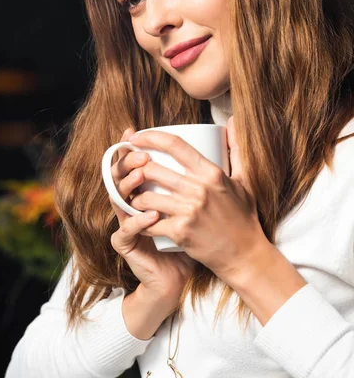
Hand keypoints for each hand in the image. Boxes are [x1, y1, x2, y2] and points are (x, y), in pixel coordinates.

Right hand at [109, 128, 195, 307]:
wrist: (180, 276)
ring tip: (142, 175)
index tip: (135, 132)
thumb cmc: (193, 237)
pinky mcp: (126, 243)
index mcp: (144, 191)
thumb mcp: (202, 202)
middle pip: (119, 176)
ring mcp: (126, 223)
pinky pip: (127, 229)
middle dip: (128, 162)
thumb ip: (209, 172)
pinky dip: (138, 221)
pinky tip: (152, 215)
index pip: (132, 164)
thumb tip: (229, 128)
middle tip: (142, 154)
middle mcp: (131, 204)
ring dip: (129, 185)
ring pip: (117, 198)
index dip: (130, 147)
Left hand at [127, 117, 270, 283]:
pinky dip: (140, 222)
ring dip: (134, 197)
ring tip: (134, 198)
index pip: (174, 144)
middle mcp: (199, 189)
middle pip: (152, 169)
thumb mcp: (245, 180)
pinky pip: (148, 222)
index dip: (150, 137)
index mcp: (212, 173)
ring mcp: (189, 211)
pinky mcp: (181, 232)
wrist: (245, 255)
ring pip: (145, 196)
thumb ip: (236, 149)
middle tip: (131, 173)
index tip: (136, 137)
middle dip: (136, 170)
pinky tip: (139, 221)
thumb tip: (232, 121)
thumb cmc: (243, 217)